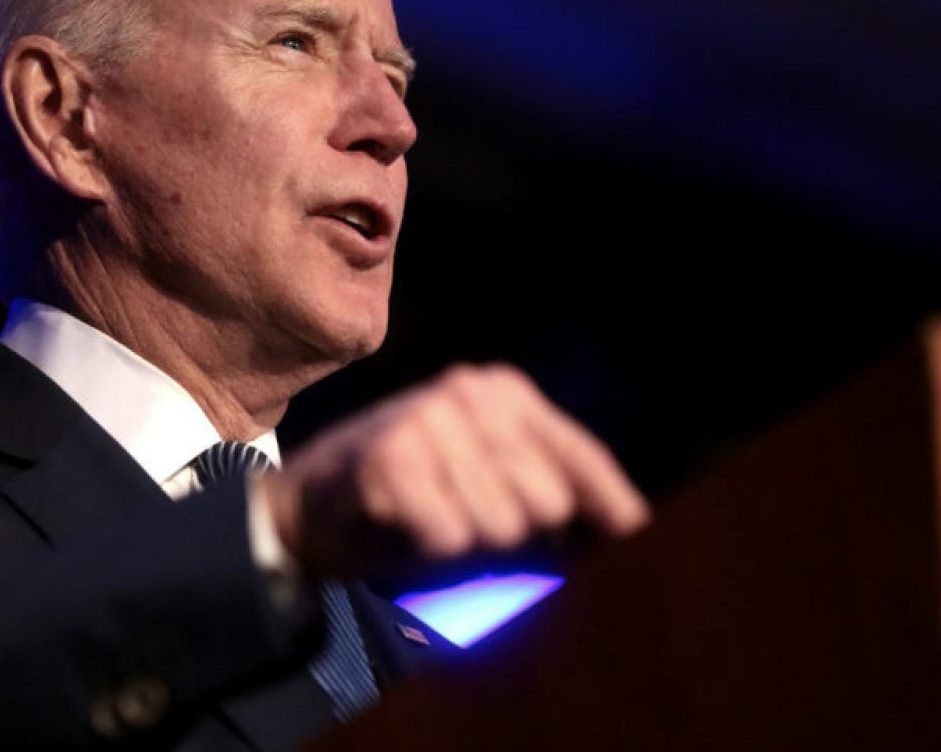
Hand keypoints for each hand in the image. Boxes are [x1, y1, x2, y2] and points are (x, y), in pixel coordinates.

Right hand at [261, 363, 649, 579]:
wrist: (306, 503)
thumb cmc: (410, 493)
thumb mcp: (483, 473)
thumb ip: (547, 485)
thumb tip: (632, 521)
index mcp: (501, 391)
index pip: (577, 453)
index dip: (609, 499)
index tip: (634, 529)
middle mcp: (468, 394)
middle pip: (547, 504)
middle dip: (518, 534)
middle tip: (468, 524)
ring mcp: (426, 420)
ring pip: (502, 526)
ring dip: (469, 544)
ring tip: (432, 521)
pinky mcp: (389, 460)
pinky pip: (451, 538)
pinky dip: (430, 549)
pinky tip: (403, 525)